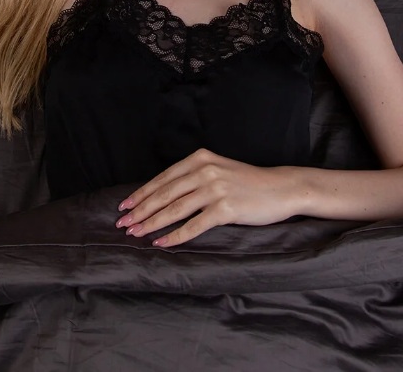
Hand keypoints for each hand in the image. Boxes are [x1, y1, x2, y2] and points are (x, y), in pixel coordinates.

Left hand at [115, 148, 298, 246]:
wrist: (280, 188)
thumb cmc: (246, 182)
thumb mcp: (217, 170)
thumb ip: (192, 177)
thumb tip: (161, 196)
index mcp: (199, 158)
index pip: (163, 179)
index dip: (141, 194)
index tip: (125, 206)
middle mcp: (205, 170)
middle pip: (164, 194)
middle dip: (140, 210)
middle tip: (122, 223)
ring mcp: (215, 189)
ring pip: (175, 210)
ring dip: (151, 224)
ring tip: (135, 234)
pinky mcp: (226, 209)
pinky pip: (194, 225)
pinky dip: (175, 236)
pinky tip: (161, 243)